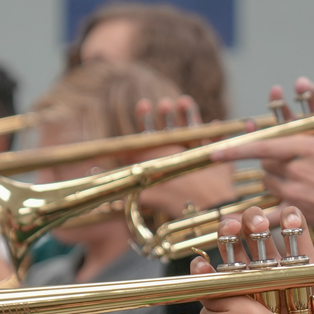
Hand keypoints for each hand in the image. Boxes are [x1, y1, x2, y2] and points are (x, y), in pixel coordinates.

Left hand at [131, 95, 237, 216]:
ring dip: (185, 113)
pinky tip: (210, 118)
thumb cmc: (178, 202)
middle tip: (163, 105)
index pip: (149, 135)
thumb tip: (101, 181)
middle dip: (164, 114)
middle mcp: (175, 152)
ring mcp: (194, 150)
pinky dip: (210, 127)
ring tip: (183, 102)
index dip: (144, 118)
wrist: (206, 211)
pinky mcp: (212, 152)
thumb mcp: (150, 194)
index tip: (143, 105)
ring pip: (188, 126)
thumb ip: (130, 189)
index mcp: (159, 158)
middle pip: (167, 127)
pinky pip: (211, 134)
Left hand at [210, 73, 313, 253]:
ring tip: (294, 178)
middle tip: (287, 158)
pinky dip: (254, 217)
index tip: (215, 151)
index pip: (265, 144)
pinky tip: (236, 221)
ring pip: (268, 181)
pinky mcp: (298, 212)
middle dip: (271, 158)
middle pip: (266, 162)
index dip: (237, 147)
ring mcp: (295, 193)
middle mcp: (297, 169)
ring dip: (273, 177)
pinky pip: (268, 215)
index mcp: (310, 147)